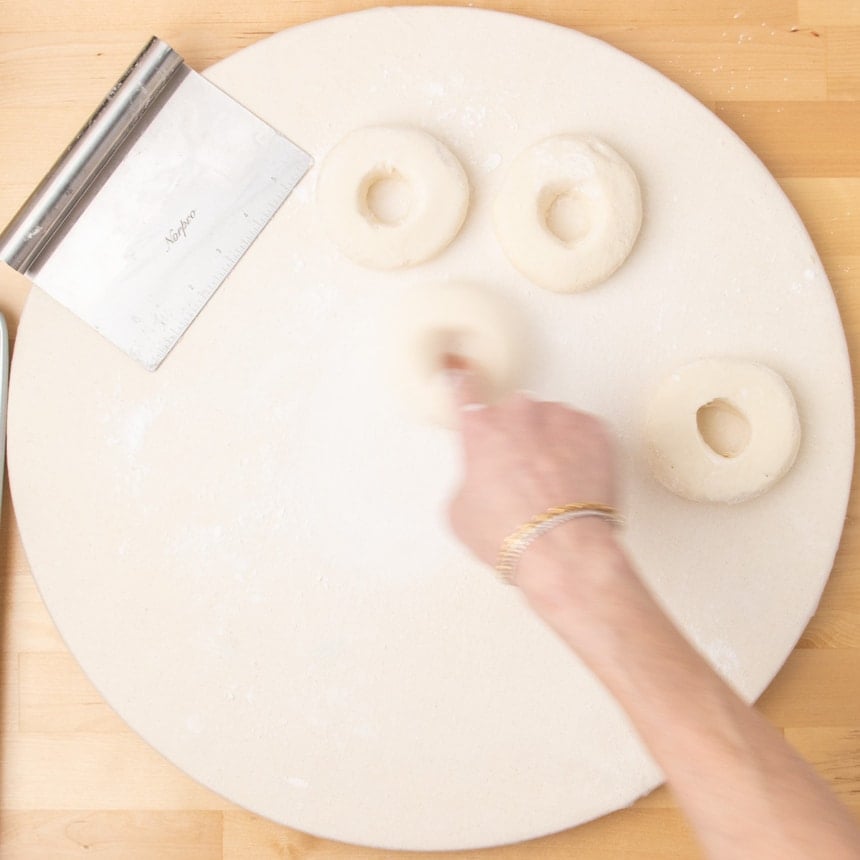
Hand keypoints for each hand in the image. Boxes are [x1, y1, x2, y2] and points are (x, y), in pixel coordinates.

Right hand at [447, 371, 618, 588]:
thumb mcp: (459, 513)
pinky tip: (575, 484)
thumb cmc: (511, 534)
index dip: (464, 385)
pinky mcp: (596, 429)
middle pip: (515, 416)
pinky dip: (581, 453)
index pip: (465, 390)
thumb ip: (468, 480)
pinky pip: (584, 434)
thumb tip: (481, 482)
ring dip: (551, 445)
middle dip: (517, 439)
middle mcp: (519, 412)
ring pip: (552, 424)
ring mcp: (561, 417)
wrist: (563, 550)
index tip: (464, 376)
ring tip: (553, 487)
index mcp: (480, 427)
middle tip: (523, 478)